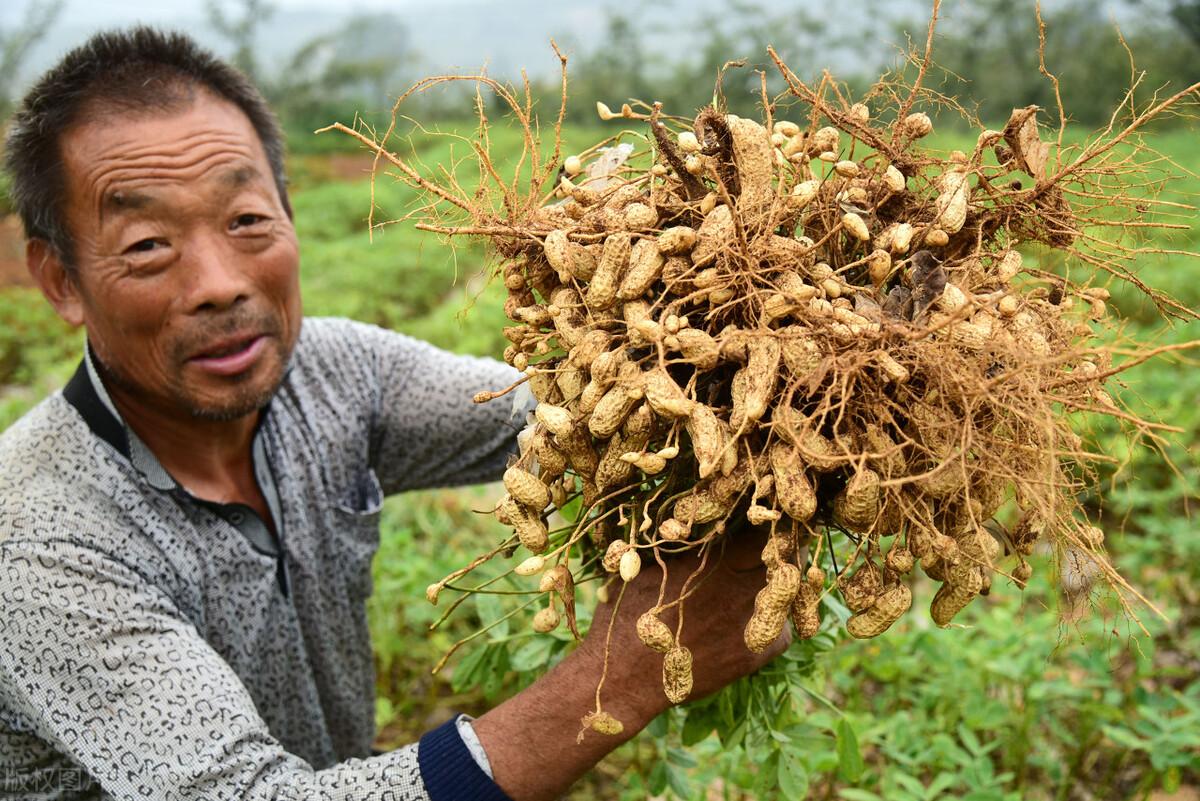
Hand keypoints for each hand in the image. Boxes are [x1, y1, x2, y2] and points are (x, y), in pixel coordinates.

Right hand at [473, 525, 789, 800]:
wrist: (625, 676)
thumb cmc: (627, 615)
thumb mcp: (645, 567)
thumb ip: (679, 546)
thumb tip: (696, 523)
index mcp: (714, 558)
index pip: (761, 529)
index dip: (766, 526)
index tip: (765, 525)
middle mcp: (739, 585)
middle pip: (783, 558)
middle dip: (781, 553)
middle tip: (777, 553)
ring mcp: (751, 620)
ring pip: (788, 594)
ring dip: (781, 587)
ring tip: (767, 586)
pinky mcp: (756, 653)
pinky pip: (782, 629)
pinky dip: (773, 623)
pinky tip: (751, 623)